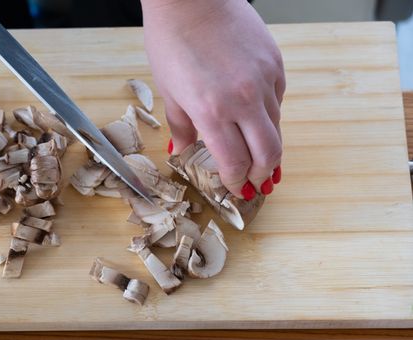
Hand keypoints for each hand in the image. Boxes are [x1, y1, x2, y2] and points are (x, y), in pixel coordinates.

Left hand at [141, 0, 284, 198]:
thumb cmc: (172, 42)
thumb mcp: (171, 92)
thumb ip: (182, 128)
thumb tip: (181, 152)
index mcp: (212, 111)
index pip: (236, 163)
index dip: (237, 181)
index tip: (235, 188)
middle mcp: (244, 100)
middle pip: (268, 154)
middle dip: (262, 175)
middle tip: (256, 184)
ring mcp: (265, 80)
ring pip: (277, 129)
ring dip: (269, 149)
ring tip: (263, 161)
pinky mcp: (275, 64)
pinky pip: (278, 101)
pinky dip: (269, 118)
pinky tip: (257, 122)